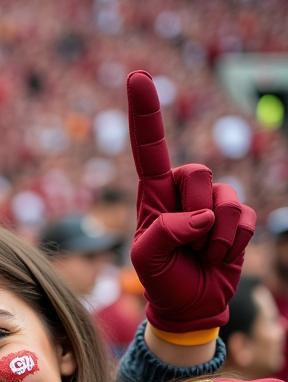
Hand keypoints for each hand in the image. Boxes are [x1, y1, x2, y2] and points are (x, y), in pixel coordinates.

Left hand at [127, 70, 255, 334]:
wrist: (188, 304)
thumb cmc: (160, 278)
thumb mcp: (146, 258)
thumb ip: (166, 232)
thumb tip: (202, 214)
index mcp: (152, 195)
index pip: (148, 147)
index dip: (145, 112)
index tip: (136, 77)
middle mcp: (182, 191)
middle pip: (195, 172)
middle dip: (191, 212)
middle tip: (183, 242)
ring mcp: (212, 202)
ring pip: (224, 198)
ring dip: (212, 236)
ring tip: (199, 253)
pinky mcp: (237, 218)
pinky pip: (244, 219)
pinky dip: (231, 244)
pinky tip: (218, 256)